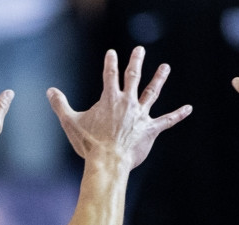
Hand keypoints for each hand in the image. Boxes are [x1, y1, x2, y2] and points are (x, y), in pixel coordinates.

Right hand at [48, 47, 190, 168]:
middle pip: (133, 77)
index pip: (110, 75)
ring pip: (152, 93)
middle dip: (136, 62)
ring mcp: (140, 116)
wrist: (108, 161)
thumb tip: (50, 91)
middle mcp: (127, 103)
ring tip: (165, 68)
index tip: (112, 53)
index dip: (110, 62)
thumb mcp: (70, 122)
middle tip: (140, 50)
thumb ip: (61, 105)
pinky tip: (188, 109)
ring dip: (159, 79)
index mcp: (109, 99)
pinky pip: (167, 121)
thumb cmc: (88, 144)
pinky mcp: (150, 130)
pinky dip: (178, 115)